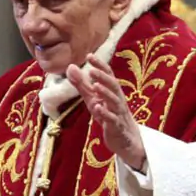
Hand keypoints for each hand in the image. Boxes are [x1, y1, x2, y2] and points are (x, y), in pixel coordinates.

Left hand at [66, 54, 145, 169]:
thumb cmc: (108, 115)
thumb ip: (82, 84)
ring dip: (105, 93)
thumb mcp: (92, 98)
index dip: (100, 65)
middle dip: (103, 77)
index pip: (108, 75)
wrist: (125, 140)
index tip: (89, 55)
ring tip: (95, 86)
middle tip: (92, 70)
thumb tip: (70, 66)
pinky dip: (105, 114)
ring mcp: (118, 113)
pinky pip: (112, 119)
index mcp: (112, 91)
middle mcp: (117, 100)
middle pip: (113, 86)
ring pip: (114, 101)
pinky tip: (97, 108)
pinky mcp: (117, 127)